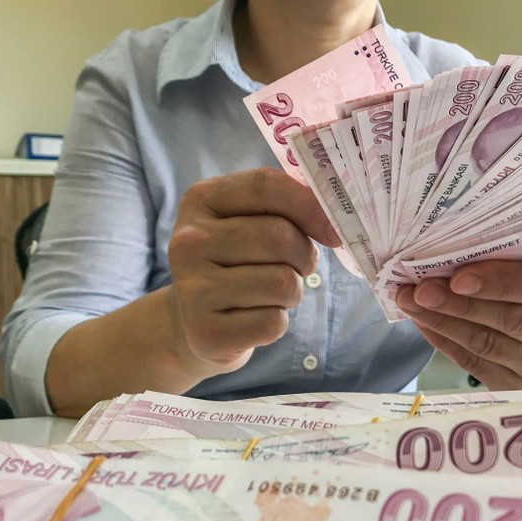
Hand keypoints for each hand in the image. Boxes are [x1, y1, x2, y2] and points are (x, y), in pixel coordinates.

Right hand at [167, 167, 340, 377]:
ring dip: (291, 292)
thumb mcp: (246, 223)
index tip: (332, 229)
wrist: (190, 322)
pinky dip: (277, 322)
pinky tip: (254, 318)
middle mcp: (187, 242)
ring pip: (281, 282)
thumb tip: (334, 220)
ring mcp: (192, 289)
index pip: (265, 186)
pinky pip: (272, 322)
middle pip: (278, 237)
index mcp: (200, 201)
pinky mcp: (205, 332)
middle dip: (303, 257)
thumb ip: (285, 208)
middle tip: (293, 268)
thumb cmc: (233, 265)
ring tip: (270, 294)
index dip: (309, 205)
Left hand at [395, 260, 521, 389]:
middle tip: (421, 287)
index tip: (459, 276)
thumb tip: (465, 242)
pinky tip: (423, 321)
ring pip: (487, 344)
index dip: (500, 283)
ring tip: (411, 300)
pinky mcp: (520, 389)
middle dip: (459, 303)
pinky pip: (474, 363)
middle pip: (511, 320)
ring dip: (443, 320)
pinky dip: (444, 340)